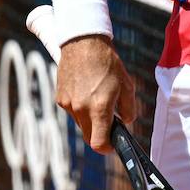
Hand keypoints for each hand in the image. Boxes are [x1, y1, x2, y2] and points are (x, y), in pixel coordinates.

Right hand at [56, 35, 137, 153]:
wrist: (82, 42)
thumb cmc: (108, 62)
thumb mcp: (127, 85)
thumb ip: (129, 108)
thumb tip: (126, 122)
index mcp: (99, 107)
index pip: (99, 143)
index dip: (107, 147)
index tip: (113, 143)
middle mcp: (80, 109)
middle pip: (89, 136)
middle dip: (101, 133)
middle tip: (111, 121)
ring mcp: (68, 104)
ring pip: (81, 123)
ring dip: (90, 119)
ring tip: (98, 98)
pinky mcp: (60, 98)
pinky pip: (72, 111)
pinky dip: (81, 107)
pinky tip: (87, 90)